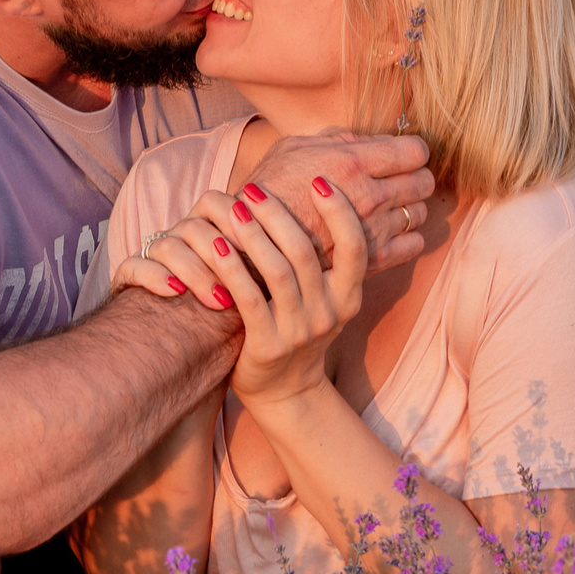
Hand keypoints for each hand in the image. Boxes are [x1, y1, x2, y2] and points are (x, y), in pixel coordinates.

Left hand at [139, 178, 367, 411]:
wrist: (285, 393)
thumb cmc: (300, 332)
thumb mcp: (327, 301)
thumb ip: (326, 262)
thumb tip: (321, 201)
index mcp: (349, 297)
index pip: (355, 247)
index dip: (341, 212)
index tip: (320, 180)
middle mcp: (329, 313)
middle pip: (306, 252)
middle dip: (279, 214)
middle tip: (255, 189)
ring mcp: (299, 331)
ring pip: (278, 271)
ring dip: (254, 233)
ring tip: (235, 207)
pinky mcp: (267, 344)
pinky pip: (249, 298)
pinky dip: (233, 268)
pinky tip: (218, 245)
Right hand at [244, 131, 433, 274]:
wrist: (250, 243)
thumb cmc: (268, 190)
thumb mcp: (295, 148)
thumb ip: (337, 139)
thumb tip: (370, 140)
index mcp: (353, 162)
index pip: (414, 151)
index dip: (412, 150)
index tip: (400, 154)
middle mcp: (369, 196)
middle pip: (424, 181)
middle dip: (415, 176)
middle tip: (398, 178)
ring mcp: (373, 230)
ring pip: (422, 213)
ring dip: (411, 207)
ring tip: (391, 206)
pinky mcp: (372, 260)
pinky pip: (414, 245)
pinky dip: (409, 237)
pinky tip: (390, 232)